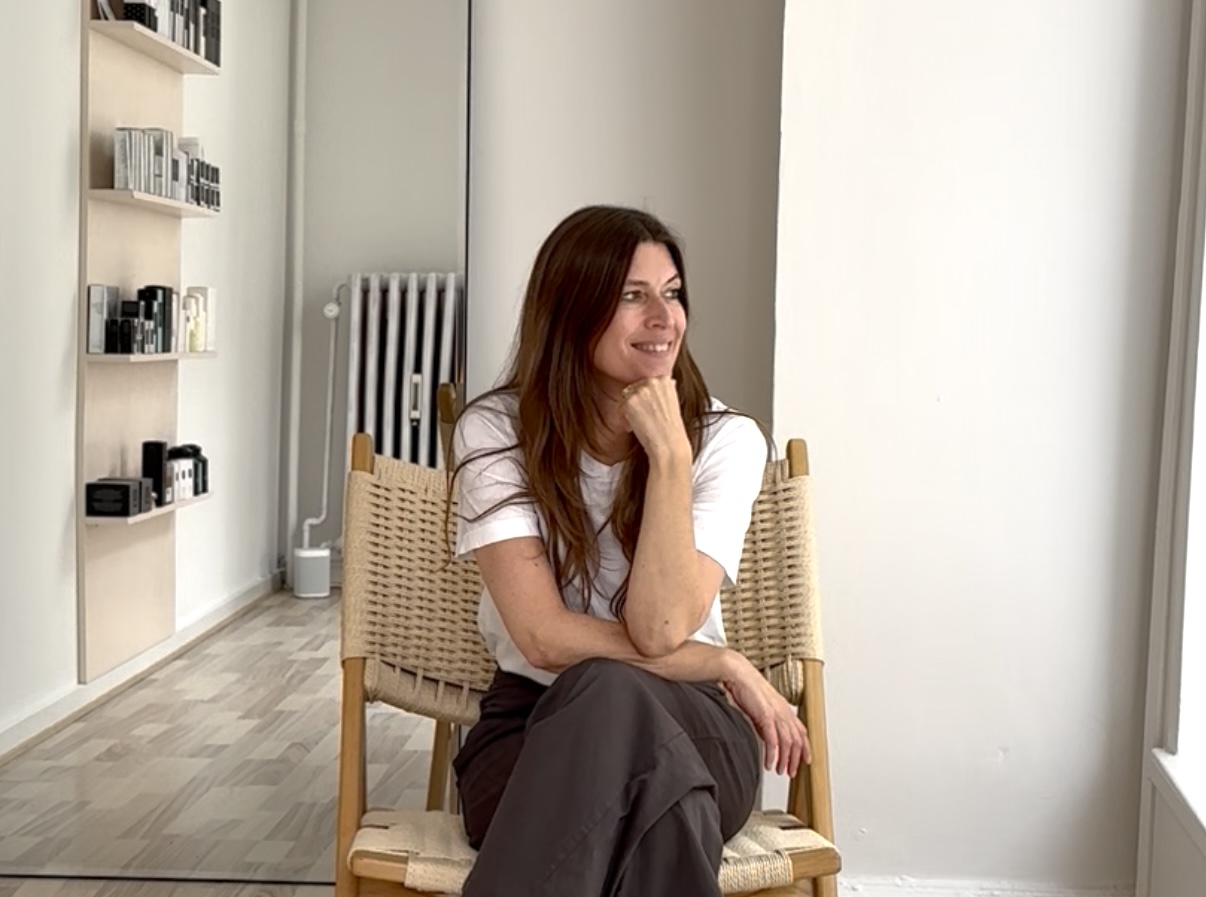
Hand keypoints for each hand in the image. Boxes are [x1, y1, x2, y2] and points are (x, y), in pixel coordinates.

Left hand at [620, 377, 689, 460]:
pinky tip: (634, 428)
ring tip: (639, 425)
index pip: (646, 382)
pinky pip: (620, 407)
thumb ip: (662, 392)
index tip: (648, 408)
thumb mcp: (672, 403)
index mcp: (665, 379)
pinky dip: (624, 419)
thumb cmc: (672, 430)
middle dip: (636, 402)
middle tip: (643, 418)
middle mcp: (653, 381)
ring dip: (629, 410)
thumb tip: (658, 387)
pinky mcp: (630, 401)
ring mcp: (641, 390)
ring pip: (626, 397)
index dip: (645, 397)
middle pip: (634, 387)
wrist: (669, 445)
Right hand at [722, 655, 810, 776]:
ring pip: (787, 742)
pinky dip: (772, 754)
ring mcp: (776, 714)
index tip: (805, 760)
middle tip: (791, 772)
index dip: (806, 747)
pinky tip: (769, 763)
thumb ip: (767, 723)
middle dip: (796, 759)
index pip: (801, 731)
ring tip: (780, 771)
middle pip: (797, 740)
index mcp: (784, 709)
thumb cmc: (747, 688)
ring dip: (785, 760)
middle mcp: (784, 712)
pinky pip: (773, 740)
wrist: (738, 674)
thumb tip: (768, 738)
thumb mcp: (761, 709)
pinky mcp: (766, 715)